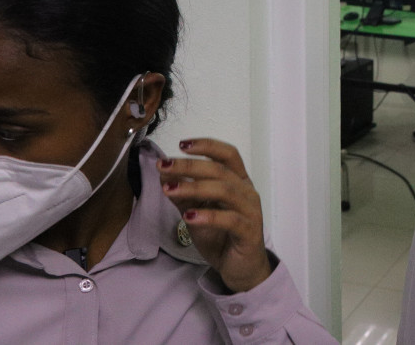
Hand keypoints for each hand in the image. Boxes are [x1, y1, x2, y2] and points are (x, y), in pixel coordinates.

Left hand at [158, 138, 272, 292]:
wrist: (241, 269)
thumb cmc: (222, 237)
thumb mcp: (197, 213)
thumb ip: (184, 195)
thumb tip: (164, 174)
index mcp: (238, 182)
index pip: (228, 154)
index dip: (207, 146)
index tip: (181, 144)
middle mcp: (247, 191)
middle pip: (221, 170)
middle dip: (189, 165)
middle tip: (164, 165)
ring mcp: (250, 211)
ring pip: (224, 190)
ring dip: (194, 187)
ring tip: (169, 189)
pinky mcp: (249, 231)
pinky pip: (229, 219)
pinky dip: (208, 216)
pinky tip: (188, 216)